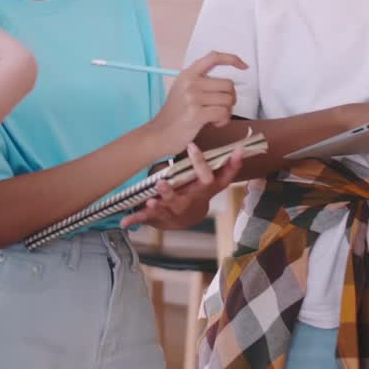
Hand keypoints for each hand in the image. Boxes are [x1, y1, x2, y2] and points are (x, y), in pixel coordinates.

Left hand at [120, 143, 242, 229]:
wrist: (186, 218)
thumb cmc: (197, 190)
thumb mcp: (211, 180)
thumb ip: (224, 165)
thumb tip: (243, 146)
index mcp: (207, 187)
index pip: (220, 176)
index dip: (230, 165)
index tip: (234, 150)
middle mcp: (194, 198)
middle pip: (194, 190)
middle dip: (191, 177)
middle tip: (172, 175)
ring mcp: (177, 208)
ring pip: (171, 204)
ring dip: (162, 200)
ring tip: (152, 198)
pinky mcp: (161, 216)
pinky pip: (147, 218)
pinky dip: (135, 219)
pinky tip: (124, 222)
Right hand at [149, 51, 245, 154]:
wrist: (159, 134)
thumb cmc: (174, 115)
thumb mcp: (182, 90)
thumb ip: (200, 82)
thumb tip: (227, 85)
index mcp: (187, 74)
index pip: (213, 57)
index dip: (232, 59)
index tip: (244, 66)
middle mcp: (190, 82)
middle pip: (228, 84)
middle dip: (230, 98)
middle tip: (220, 108)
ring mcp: (193, 98)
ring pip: (228, 100)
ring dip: (226, 112)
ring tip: (214, 118)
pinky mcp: (196, 114)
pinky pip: (223, 113)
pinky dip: (223, 121)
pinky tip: (214, 124)